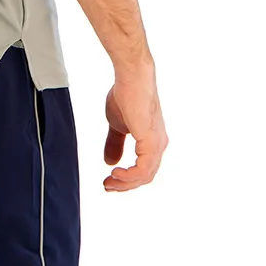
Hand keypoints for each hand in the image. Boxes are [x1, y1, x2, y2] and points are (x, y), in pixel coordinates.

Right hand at [103, 66, 167, 190]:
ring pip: (145, 176)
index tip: (108, 180)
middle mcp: (158, 146)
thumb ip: (114, 143)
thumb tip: (109, 162)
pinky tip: (115, 172)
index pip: (143, 169)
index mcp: (151, 141)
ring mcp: (157, 145)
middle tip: (107, 186)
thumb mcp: (116, 124)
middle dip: (124, 185)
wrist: (132, 79)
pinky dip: (129, 176)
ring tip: (109, 182)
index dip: (126, 179)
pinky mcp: (152, 142)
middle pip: (145, 177)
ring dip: (125, 183)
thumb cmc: (125, 95)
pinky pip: (143, 169)